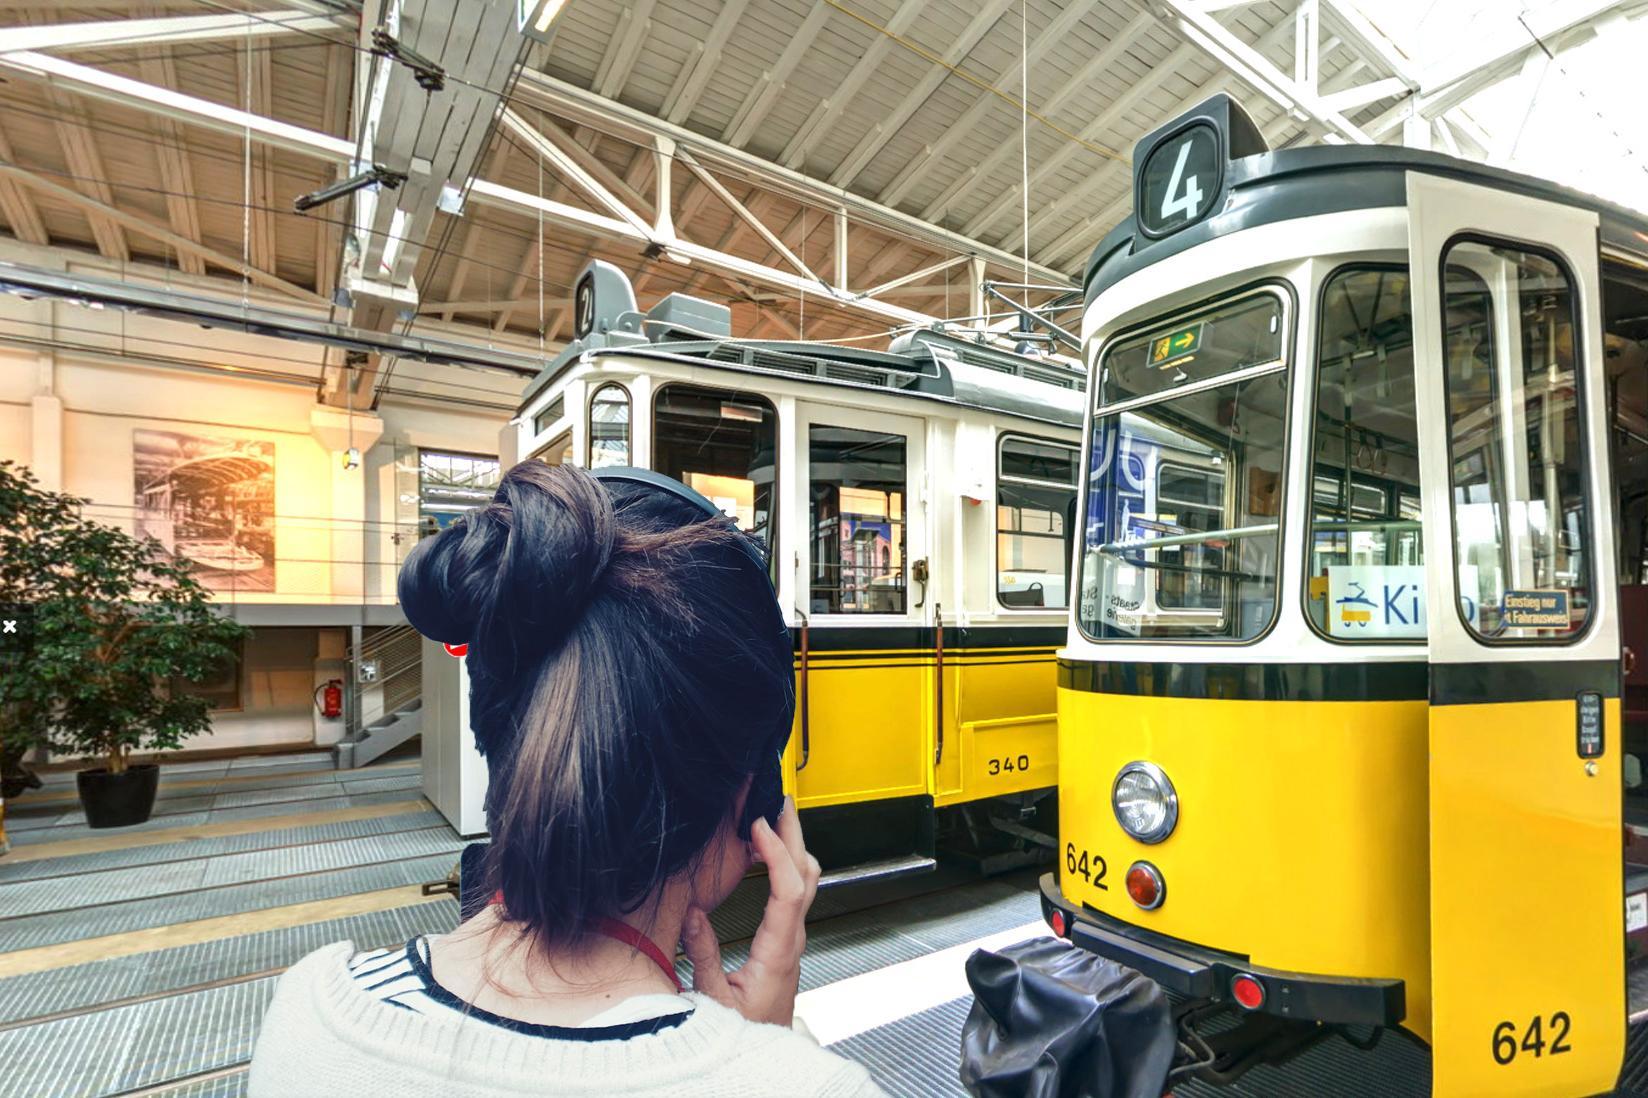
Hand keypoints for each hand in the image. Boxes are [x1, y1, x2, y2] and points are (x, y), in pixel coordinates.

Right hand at [681, 797, 820, 1025]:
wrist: (762, 1053)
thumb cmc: (742, 1035)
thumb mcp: (713, 1000)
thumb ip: (704, 958)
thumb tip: (693, 913)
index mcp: (778, 952)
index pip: (788, 890)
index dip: (777, 851)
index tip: (759, 825)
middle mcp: (792, 941)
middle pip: (806, 875)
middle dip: (794, 832)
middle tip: (777, 799)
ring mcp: (793, 939)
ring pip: (805, 881)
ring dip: (793, 845)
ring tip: (773, 816)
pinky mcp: (787, 940)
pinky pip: (794, 892)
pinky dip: (785, 862)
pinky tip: (767, 853)